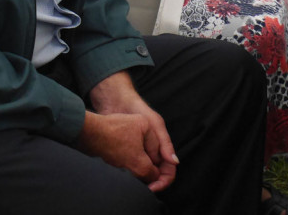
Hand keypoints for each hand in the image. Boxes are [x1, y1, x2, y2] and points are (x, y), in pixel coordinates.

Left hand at [82, 74, 177, 191]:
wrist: (112, 100)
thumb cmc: (134, 108)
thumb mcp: (153, 123)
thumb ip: (164, 142)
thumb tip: (175, 162)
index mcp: (159, 145)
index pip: (167, 168)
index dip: (163, 179)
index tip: (153, 187)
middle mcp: (149, 149)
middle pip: (155, 173)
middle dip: (150, 181)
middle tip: (141, 186)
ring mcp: (136, 150)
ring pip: (142, 171)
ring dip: (139, 178)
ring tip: (132, 180)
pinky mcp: (123, 149)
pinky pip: (129, 166)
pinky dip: (128, 171)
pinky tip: (122, 173)